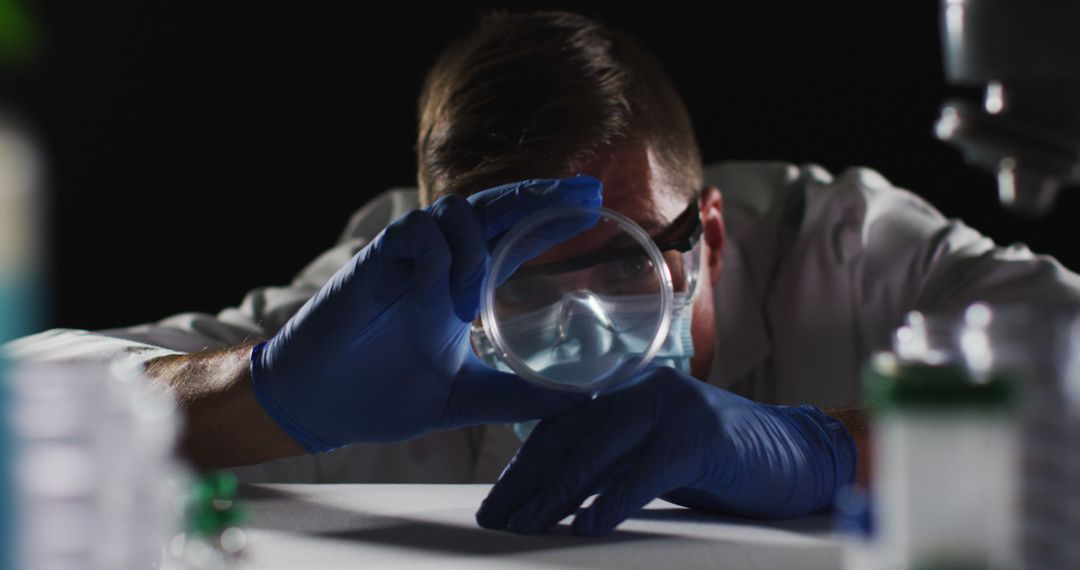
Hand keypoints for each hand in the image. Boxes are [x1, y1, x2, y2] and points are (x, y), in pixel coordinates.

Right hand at [250, 176, 602, 451]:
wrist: (320, 404)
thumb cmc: (384, 395)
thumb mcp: (467, 397)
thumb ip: (519, 397)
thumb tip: (581, 402)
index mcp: (463, 286)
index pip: (514, 236)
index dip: (550, 218)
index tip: (594, 206)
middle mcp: (441, 263)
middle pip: (495, 208)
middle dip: (538, 195)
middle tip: (585, 193)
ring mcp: (408, 258)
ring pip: (457, 211)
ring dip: (477, 247)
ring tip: (469, 304)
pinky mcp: (375, 260)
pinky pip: (417, 234)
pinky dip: (438, 258)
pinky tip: (440, 298)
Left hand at [476, 366, 855, 535]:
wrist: (796, 456)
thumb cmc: (719, 462)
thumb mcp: (655, 455)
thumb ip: (613, 459)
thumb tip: (554, 493)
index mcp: (628, 392)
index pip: (561, 427)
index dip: (524, 466)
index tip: (497, 502)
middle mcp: (643, 391)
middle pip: (570, 438)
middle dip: (527, 483)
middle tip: (495, 520)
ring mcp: (673, 409)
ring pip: (598, 453)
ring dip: (556, 495)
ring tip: (526, 527)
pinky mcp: (700, 438)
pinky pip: (645, 474)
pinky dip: (612, 503)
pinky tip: (585, 528)